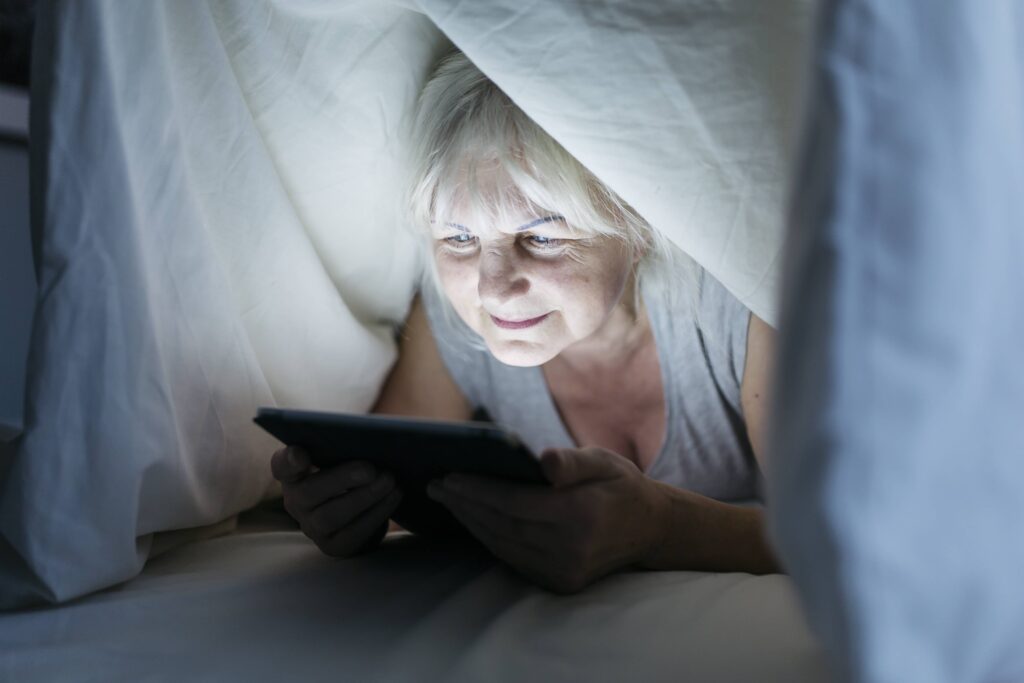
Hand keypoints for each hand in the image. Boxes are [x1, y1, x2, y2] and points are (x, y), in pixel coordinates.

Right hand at [270, 446, 402, 557]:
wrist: (363, 510)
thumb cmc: (351, 471)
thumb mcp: (343, 456)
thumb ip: (346, 444)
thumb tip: (373, 434)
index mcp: (294, 473)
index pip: (281, 465)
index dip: (288, 460)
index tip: (301, 454)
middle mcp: (296, 502)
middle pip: (308, 493)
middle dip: (341, 479)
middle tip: (370, 469)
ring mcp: (313, 527)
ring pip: (331, 516)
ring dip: (364, 497)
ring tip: (389, 480)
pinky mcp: (335, 546)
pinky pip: (353, 534)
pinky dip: (376, 513)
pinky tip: (394, 495)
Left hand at [427, 447, 665, 593]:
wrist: (649, 528)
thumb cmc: (619, 485)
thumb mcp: (603, 461)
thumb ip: (573, 461)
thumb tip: (544, 462)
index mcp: (582, 514)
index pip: (516, 503)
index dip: (480, 490)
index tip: (450, 476)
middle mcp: (572, 548)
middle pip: (503, 525)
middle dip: (466, 504)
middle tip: (436, 485)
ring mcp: (565, 570)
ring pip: (504, 545)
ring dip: (472, 522)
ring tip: (448, 499)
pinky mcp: (559, 582)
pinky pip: (513, 559)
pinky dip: (489, 539)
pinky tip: (473, 520)